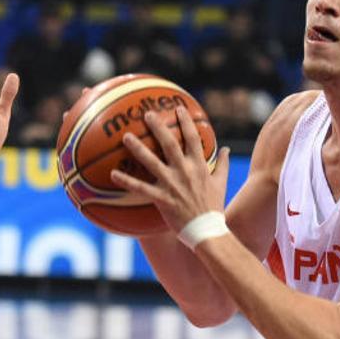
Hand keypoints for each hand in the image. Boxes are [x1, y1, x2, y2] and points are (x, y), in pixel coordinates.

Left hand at [110, 106, 230, 232]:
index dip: (185, 121)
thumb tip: (227, 149)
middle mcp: (185, 171)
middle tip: (147, 113)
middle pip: (170, 143)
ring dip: (138, 148)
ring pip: (152, 162)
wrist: (207, 231)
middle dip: (158, 126)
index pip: (193, 138)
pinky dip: (126, 181)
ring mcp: (172, 184)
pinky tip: (112, 174)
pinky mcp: (162, 199)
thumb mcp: (220, 183)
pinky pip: (141, 188)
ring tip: (126, 136)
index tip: (178, 108)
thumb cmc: (214, 207)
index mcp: (199, 165)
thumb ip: (222, 164)